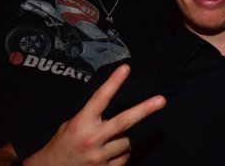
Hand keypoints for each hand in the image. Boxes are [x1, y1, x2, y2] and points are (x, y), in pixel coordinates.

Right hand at [26, 64, 165, 165]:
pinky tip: (109, 154)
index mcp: (81, 123)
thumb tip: (115, 113)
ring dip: (122, 139)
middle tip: (161, 100)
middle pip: (124, 121)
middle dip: (145, 110)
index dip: (114, 82)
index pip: (100, 98)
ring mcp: (100, 157)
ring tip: (107, 142)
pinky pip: (125, 158)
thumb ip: (92, 118)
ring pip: (127, 142)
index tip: (126, 68)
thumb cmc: (62, 145)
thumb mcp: (71, 125)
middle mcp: (92, 139)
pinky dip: (121, 154)